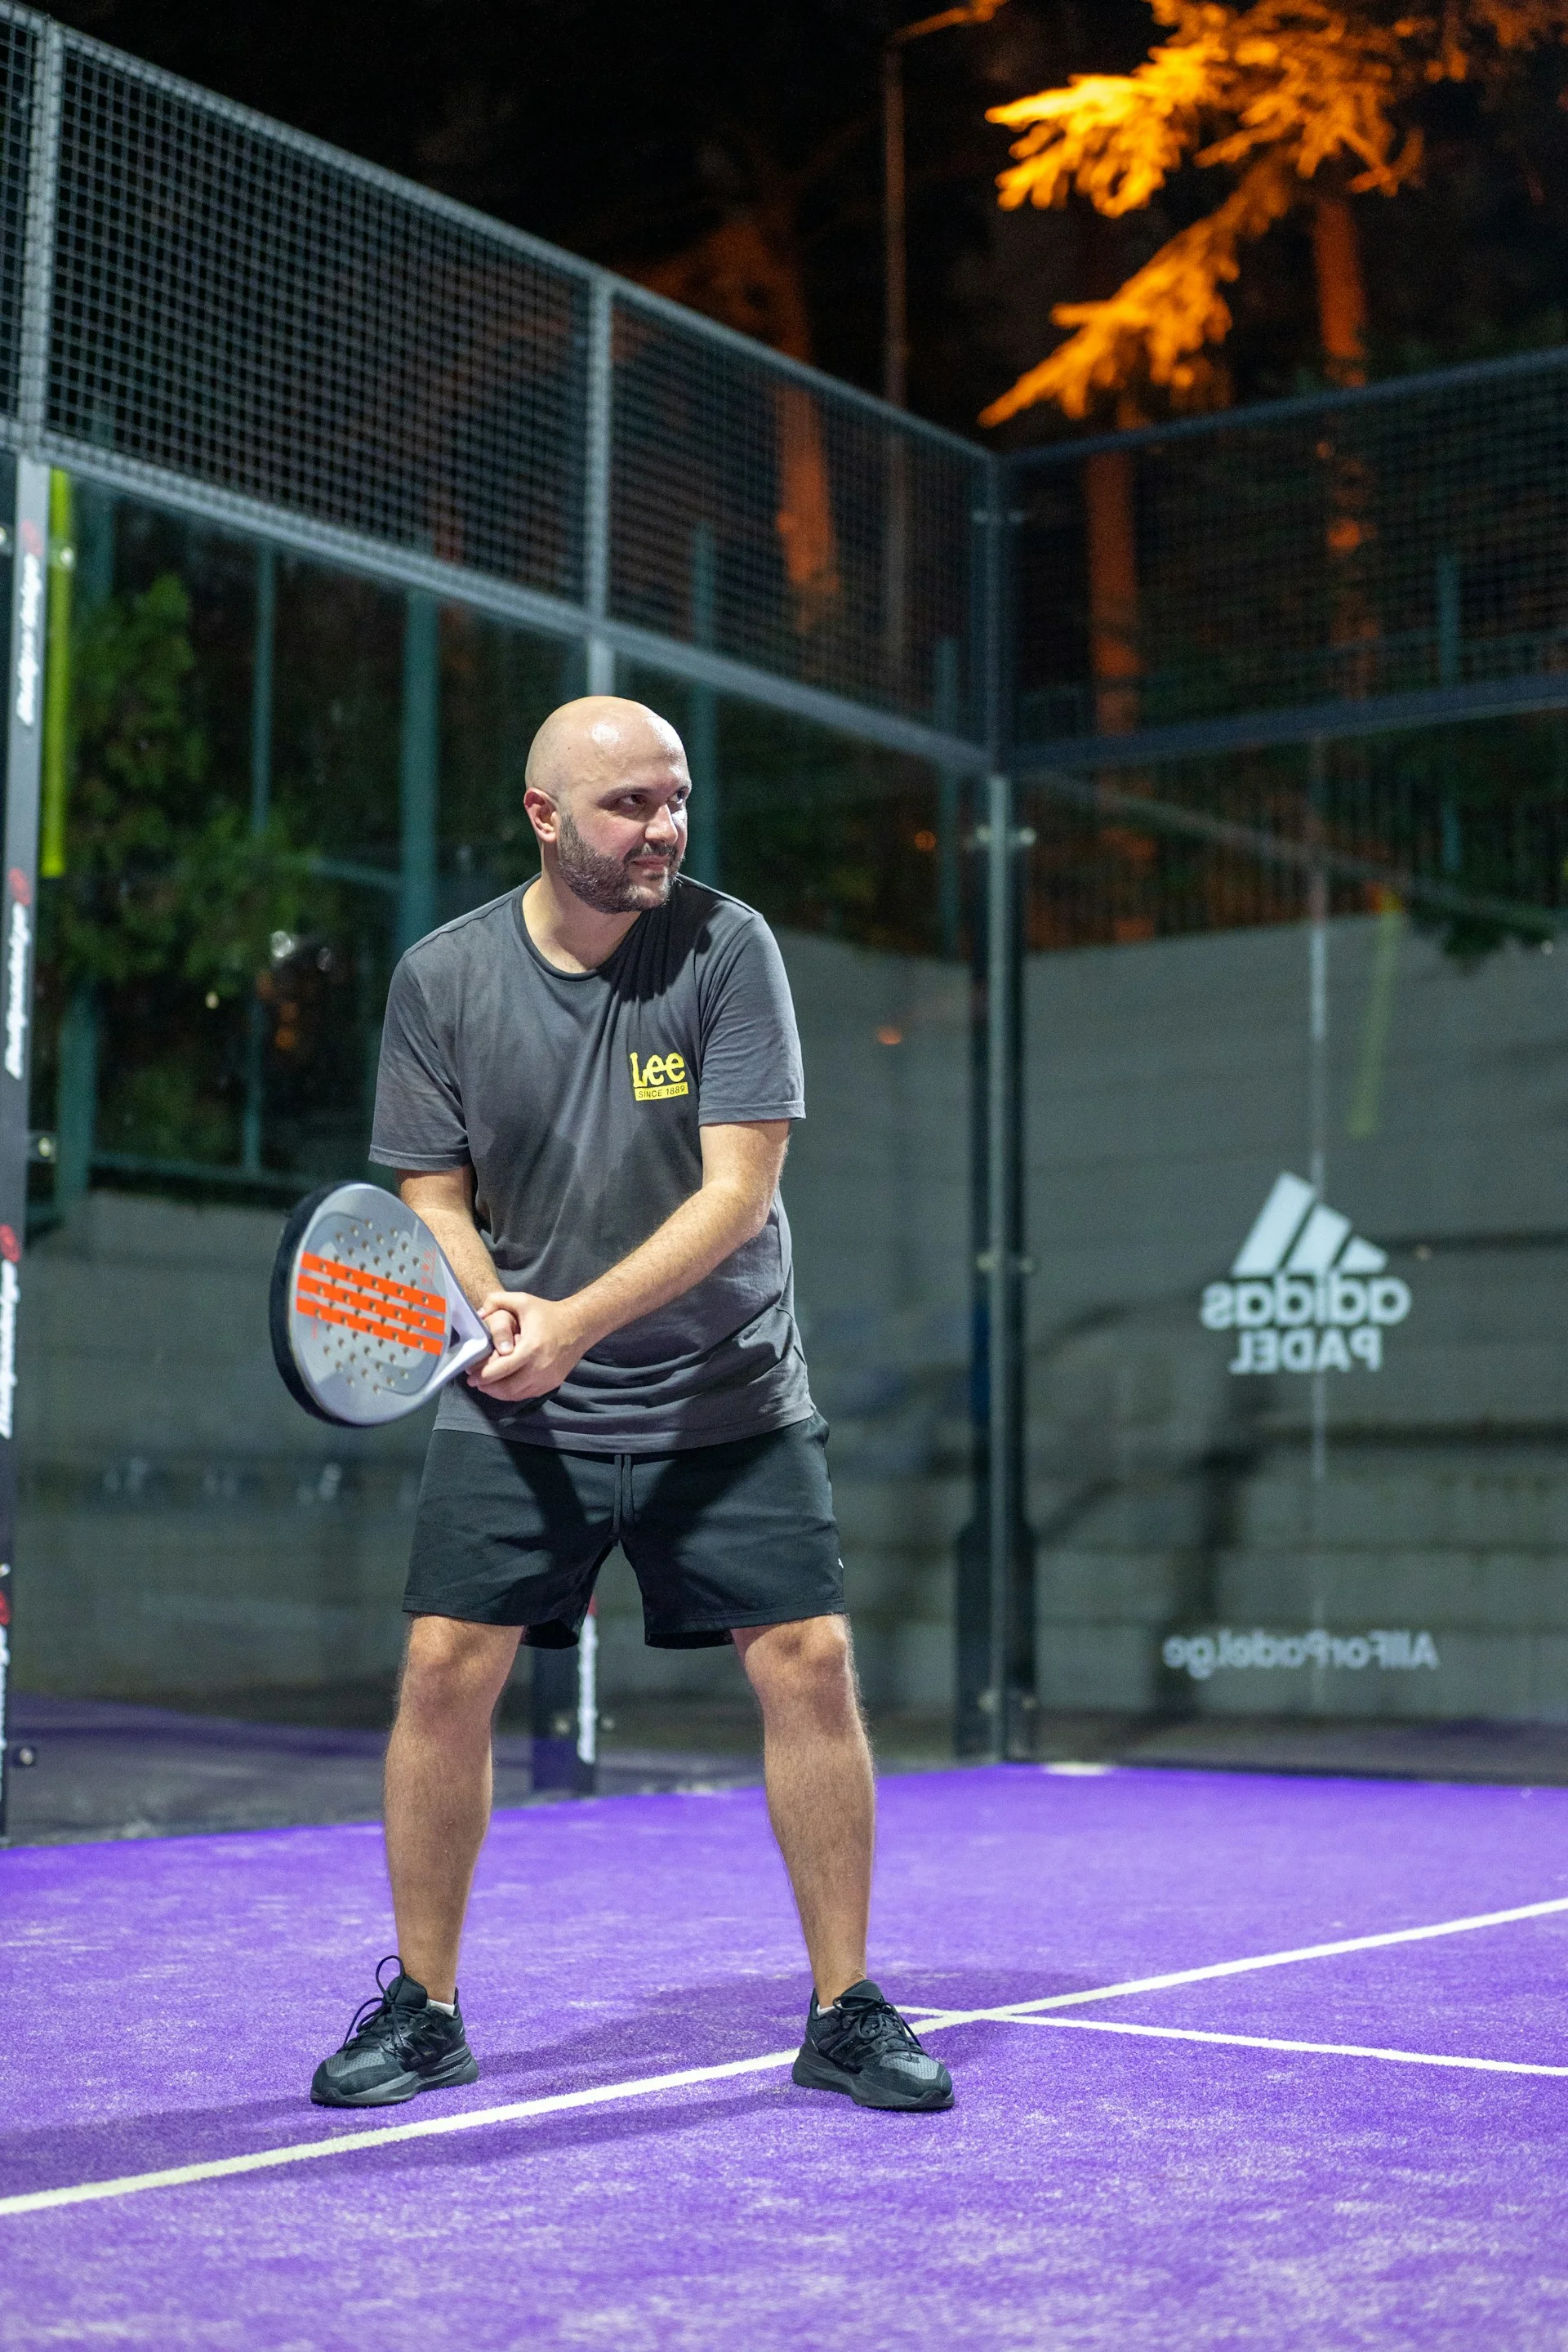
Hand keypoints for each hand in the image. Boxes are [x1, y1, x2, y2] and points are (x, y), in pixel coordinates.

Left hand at [467, 1289, 588, 1401]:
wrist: (579, 1325)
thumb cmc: (548, 1313)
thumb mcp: (523, 1300)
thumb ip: (497, 1300)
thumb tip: (478, 1314)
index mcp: (531, 1348)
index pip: (501, 1370)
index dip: (482, 1375)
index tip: (469, 1374)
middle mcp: (539, 1368)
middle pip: (506, 1388)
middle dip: (486, 1387)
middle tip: (474, 1381)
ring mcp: (547, 1379)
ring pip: (516, 1395)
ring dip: (498, 1393)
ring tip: (485, 1385)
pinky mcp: (552, 1384)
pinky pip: (527, 1394)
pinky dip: (512, 1394)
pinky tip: (503, 1386)